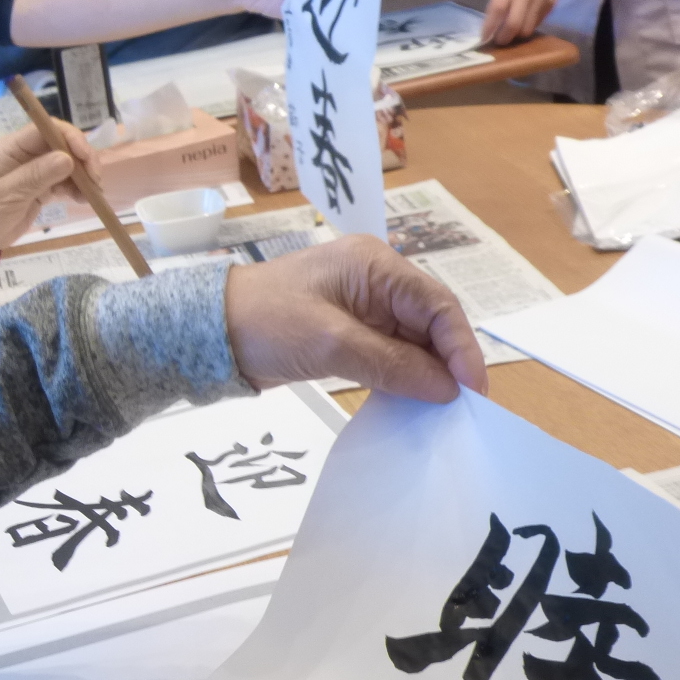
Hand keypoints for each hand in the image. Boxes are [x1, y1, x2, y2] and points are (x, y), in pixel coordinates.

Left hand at [0, 122, 84, 264]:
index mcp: (13, 147)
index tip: (85, 156)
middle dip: (82, 158)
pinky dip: (77, 189)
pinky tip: (84, 200)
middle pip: (62, 144)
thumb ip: (35, 176)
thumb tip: (67, 158)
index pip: (47, 130)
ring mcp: (35, 172)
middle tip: (95, 180)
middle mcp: (26, 155)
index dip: (70, 138)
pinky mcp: (41, 189)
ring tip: (93, 194)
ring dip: (83, 175)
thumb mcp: (6, 195)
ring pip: (67, 164)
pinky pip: (65, 182)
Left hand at [222, 236, 487, 398]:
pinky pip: (388, 355)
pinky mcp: (348, 333)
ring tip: (440, 413)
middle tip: (462, 410)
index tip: (470, 390)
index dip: (460, 347)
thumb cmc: (264, 323)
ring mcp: (362, 308)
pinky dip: (401, 378)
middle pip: (430, 323)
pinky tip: (410, 404)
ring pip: (412, 342)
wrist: (209, 334)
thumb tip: (446, 389)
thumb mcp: (330, 343)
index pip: (437, 304)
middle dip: (447, 364)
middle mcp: (376, 282)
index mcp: (376, 266)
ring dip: (426, 375)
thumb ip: (391, 364)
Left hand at [480, 0, 570, 43]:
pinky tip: (525, 21)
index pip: (496, 10)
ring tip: (512, 33)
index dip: (489, 28)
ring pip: (527, 29)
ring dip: (517, 35)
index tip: (483, 38)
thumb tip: (493, 22)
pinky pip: (538, 23)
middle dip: (504, 38)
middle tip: (499, 41)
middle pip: (513, 26)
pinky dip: (529, 26)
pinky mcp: (552, 3)